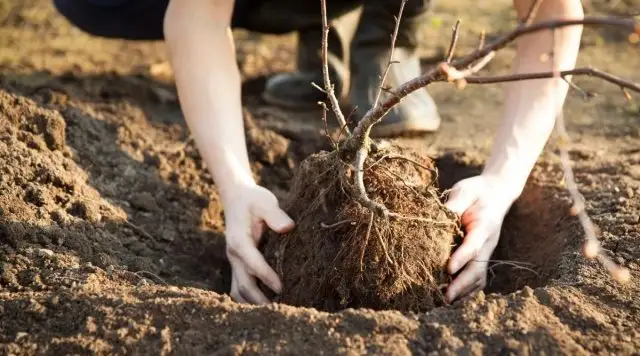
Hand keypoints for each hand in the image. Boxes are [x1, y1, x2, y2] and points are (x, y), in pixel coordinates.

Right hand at [222, 182, 293, 303]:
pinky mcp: (237, 264)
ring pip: (238, 290)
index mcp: (239, 241)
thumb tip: (288, 227)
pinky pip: (239, 286)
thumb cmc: (253, 199)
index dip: (267, 277)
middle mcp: (233, 254)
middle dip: (259, 299)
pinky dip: (249, 297)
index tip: (282, 288)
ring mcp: (233, 261)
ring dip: (253, 302)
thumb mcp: (265, 201)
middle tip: (279, 311)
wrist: (236, 197)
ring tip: (273, 312)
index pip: (253, 264)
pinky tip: (266, 303)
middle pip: (243, 284)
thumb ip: (275, 214)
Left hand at [444, 174, 519, 302]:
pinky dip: (467, 289)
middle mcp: (488, 243)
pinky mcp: (482, 256)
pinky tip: (452, 296)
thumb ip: (454, 205)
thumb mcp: (465, 191)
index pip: (473, 245)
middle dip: (461, 284)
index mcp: (484, 225)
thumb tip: (436, 218)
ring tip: (444, 300)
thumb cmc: (477, 191)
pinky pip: (477, 277)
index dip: (461, 258)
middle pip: (477, 268)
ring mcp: (487, 251)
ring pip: (478, 277)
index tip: (448, 269)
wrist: (497, 193)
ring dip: (463, 290)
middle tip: (445, 296)